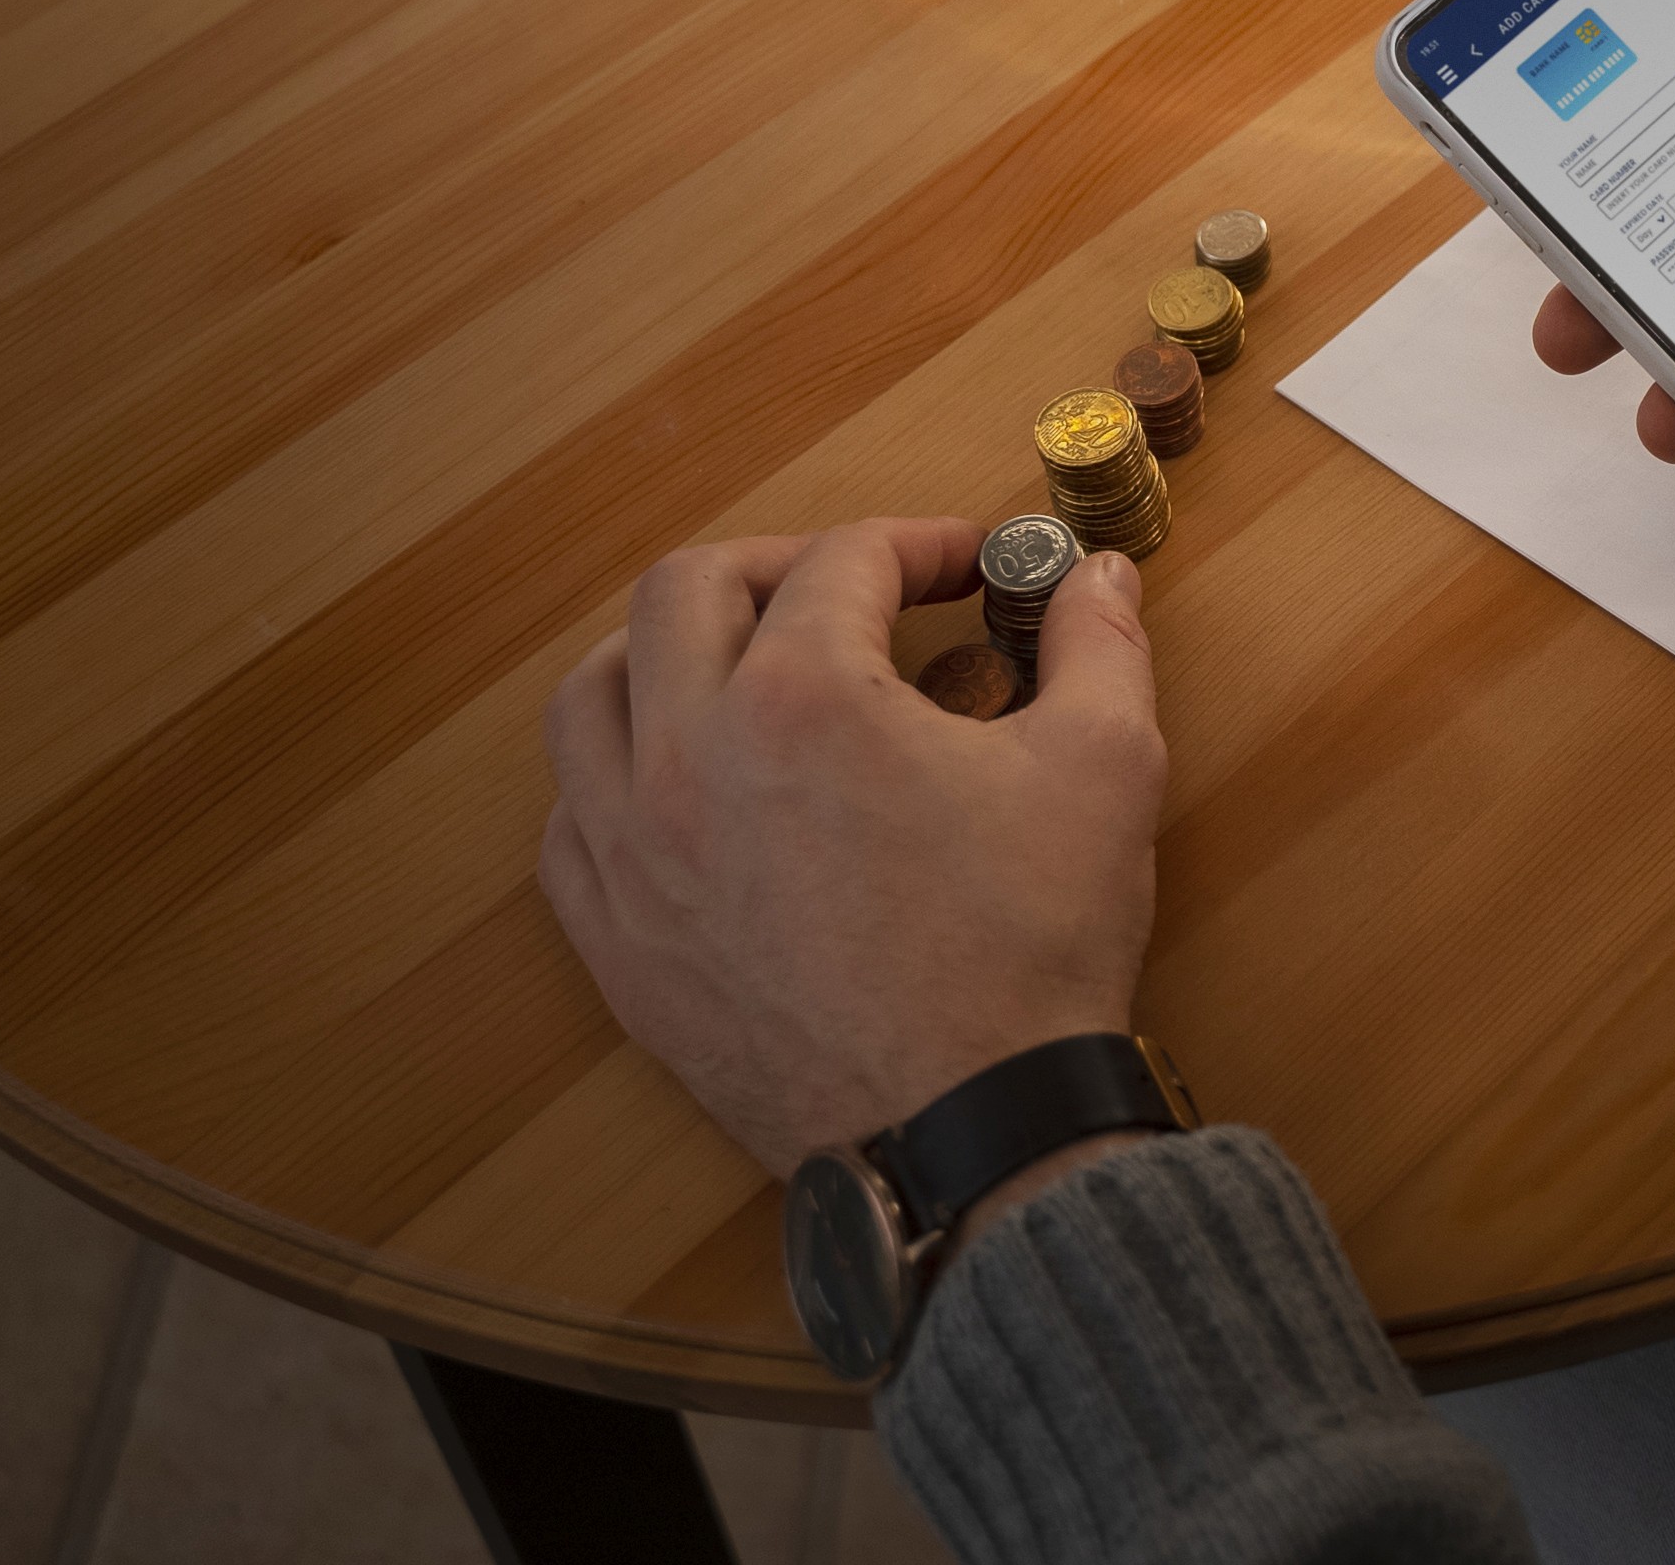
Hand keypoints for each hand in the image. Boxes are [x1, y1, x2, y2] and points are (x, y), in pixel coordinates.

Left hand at [539, 520, 1166, 1174]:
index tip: (970, 566)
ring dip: (666, 654)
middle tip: (853, 591)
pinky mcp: (617, 944)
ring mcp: (633, 857)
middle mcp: (687, 759)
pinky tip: (682, 786)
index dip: (919, 544)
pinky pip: (570, 822)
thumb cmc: (1029, 950)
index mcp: (803, 698)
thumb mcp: (1104, 770)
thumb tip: (1098, 576)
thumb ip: (1098, 648)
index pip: (845, 562)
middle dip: (778, 566)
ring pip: (592, 698)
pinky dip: (615, 776)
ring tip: (739, 665)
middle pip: (684, 592)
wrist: (964, 1131)